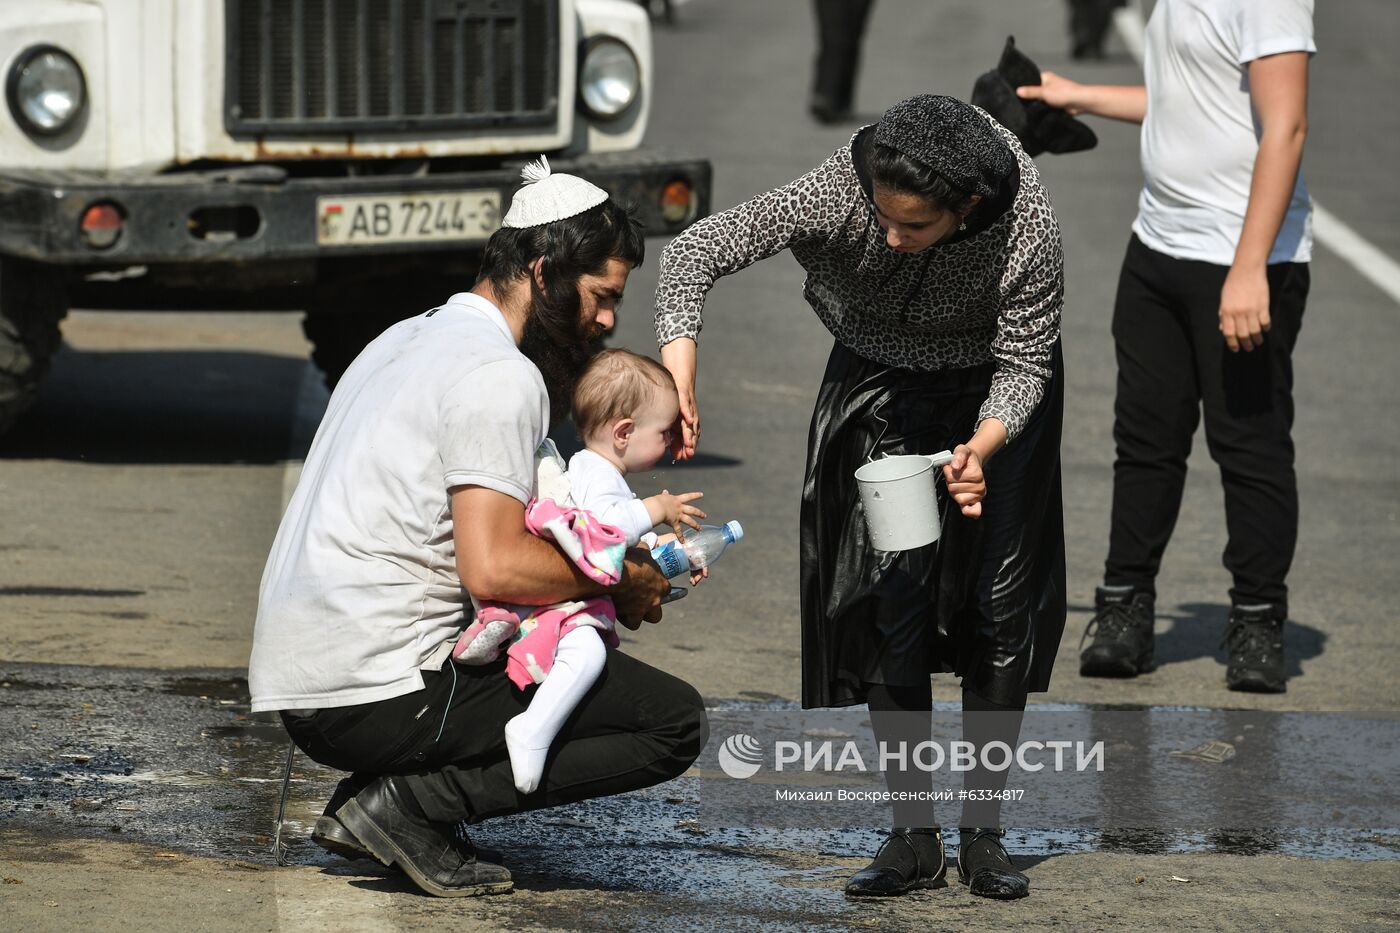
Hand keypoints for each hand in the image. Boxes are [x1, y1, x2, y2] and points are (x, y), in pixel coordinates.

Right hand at [612, 549, 669, 628]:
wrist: (614, 573)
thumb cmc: (629, 559)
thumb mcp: (641, 550)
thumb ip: (645, 551)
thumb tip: (644, 547)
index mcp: (662, 584)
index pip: (666, 589)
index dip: (656, 587)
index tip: (647, 583)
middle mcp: (655, 600)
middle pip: (657, 613)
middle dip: (650, 609)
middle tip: (639, 602)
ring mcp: (644, 610)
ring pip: (644, 619)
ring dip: (637, 615)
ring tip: (627, 608)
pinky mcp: (631, 616)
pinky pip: (631, 622)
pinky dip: (625, 618)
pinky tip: (618, 611)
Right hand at [656, 489, 705, 534]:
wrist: (657, 507)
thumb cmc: (658, 501)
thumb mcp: (663, 497)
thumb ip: (665, 495)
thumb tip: (665, 491)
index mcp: (677, 500)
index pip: (688, 496)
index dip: (695, 495)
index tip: (702, 495)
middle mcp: (680, 508)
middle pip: (692, 510)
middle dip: (699, 513)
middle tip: (705, 516)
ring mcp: (678, 516)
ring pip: (689, 521)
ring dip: (695, 525)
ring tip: (700, 529)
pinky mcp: (674, 523)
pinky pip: (678, 531)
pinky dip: (680, 537)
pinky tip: (683, 542)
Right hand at [661, 338, 699, 458]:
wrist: (679, 370)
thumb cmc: (671, 391)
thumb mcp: (665, 409)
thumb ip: (661, 422)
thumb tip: (648, 433)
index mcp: (681, 419)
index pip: (682, 436)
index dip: (682, 447)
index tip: (680, 459)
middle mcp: (686, 414)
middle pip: (688, 432)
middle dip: (688, 444)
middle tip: (688, 455)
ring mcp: (687, 405)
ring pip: (690, 421)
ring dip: (690, 433)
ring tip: (690, 444)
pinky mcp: (685, 394)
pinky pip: (687, 405)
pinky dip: (689, 412)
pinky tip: (690, 421)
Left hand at [943, 444, 986, 518]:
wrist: (973, 462)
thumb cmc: (967, 458)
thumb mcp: (962, 450)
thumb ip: (959, 456)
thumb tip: (955, 466)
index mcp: (977, 474)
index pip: (952, 478)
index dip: (948, 472)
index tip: (952, 467)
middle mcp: (980, 487)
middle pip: (953, 489)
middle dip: (951, 482)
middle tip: (956, 476)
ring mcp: (978, 496)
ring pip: (958, 499)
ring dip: (955, 492)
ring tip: (959, 484)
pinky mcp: (976, 502)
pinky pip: (974, 511)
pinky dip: (969, 511)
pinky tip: (965, 506)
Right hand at [1016, 70, 1086, 114]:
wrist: (1080, 102)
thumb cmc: (1065, 93)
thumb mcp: (1044, 92)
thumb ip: (1030, 92)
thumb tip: (1018, 91)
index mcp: (1045, 77)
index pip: (1030, 81)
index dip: (1023, 87)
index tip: (1016, 94)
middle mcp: (1048, 85)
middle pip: (1033, 92)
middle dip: (1029, 98)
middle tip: (1022, 103)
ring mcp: (1051, 94)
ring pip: (1038, 100)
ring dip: (1036, 105)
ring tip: (1030, 108)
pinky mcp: (1054, 103)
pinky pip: (1044, 107)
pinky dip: (1041, 110)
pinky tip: (1038, 113)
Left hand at [1219, 266, 1270, 351]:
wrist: (1247, 270)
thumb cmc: (1233, 284)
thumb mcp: (1223, 299)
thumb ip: (1223, 315)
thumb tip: (1223, 330)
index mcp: (1226, 311)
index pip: (1229, 333)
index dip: (1232, 343)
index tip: (1235, 349)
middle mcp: (1238, 313)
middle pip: (1243, 335)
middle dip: (1246, 344)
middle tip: (1248, 348)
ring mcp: (1252, 310)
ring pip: (1255, 331)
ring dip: (1257, 339)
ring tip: (1258, 342)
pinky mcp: (1263, 306)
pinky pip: (1265, 322)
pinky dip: (1265, 328)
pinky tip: (1265, 330)